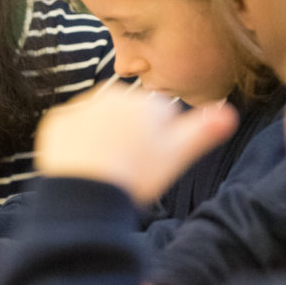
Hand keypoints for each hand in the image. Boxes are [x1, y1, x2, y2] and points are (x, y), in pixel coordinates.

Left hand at [35, 87, 237, 204]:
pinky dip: (74, 144)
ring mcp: (81, 106)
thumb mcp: (176, 155)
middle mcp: (113, 95)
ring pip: (98, 121)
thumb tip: (229, 111)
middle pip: (126, 115)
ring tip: (105, 168)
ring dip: (101, 138)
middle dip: (128, 134)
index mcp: (146, 103)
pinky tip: (81, 165)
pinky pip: (70, 130)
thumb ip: (203, 131)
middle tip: (127, 167)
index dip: (157, 140)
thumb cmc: (136, 175)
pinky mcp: (56, 121)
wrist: (87, 190)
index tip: (150, 160)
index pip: (158, 115)